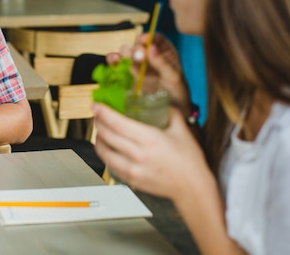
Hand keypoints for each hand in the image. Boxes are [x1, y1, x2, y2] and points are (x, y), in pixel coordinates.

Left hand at [93, 103, 208, 198]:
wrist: (192, 188)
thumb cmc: (189, 162)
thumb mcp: (181, 130)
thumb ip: (170, 112)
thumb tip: (161, 101)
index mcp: (150, 139)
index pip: (117, 123)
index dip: (103, 112)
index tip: (96, 105)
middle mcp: (138, 155)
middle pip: (107, 135)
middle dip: (98, 122)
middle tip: (97, 115)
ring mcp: (133, 169)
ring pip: (103, 152)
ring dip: (98, 138)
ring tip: (100, 130)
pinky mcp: (131, 180)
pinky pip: (110, 164)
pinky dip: (105, 153)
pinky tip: (108, 147)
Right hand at [107, 33, 192, 114]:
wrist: (172, 113)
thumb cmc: (178, 93)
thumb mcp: (174, 77)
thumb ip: (163, 63)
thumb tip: (151, 48)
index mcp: (164, 52)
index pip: (154, 38)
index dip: (148, 36)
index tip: (144, 39)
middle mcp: (148, 57)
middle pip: (137, 46)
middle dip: (135, 49)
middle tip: (136, 56)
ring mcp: (137, 66)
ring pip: (125, 55)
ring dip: (121, 55)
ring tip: (119, 58)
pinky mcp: (128, 77)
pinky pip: (118, 68)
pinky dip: (114, 64)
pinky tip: (113, 63)